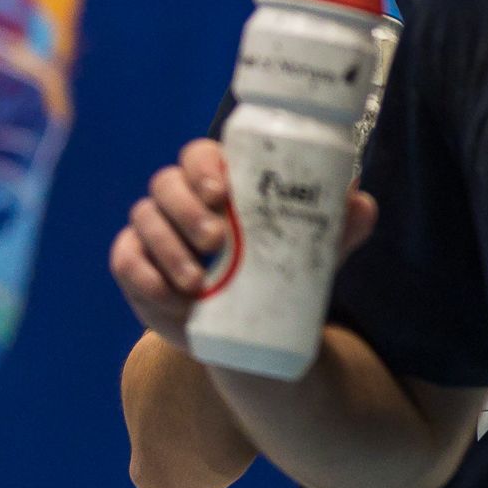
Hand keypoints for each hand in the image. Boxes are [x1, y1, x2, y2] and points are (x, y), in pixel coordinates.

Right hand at [109, 138, 377, 351]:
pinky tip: (170, 296)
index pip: (200, 154)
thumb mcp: (313, 252)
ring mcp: (153, 230)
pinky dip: (145, 276)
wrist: (248, 333)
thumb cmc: (278, 273)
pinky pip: (126, 259)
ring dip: (169, 249)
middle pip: (167, 183)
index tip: (222, 191)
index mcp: (219, 182)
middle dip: (187, 208)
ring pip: (145, 220)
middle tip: (217, 240)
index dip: (204, 165)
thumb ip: (339, 224)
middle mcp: (181, 198)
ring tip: (200, 283)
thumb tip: (361, 201)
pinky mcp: (134, 264)